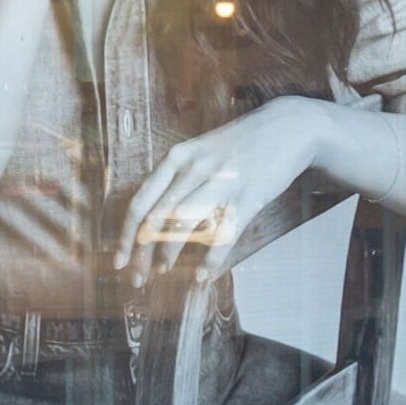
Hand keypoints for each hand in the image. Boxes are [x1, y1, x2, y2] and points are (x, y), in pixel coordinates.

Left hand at [116, 98, 330, 286]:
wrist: (288, 126)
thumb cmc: (240, 143)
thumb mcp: (200, 151)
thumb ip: (177, 177)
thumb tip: (151, 216)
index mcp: (178, 157)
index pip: (141, 202)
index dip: (126, 236)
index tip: (118, 260)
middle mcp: (195, 169)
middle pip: (157, 218)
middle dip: (142, 253)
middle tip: (136, 277)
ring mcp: (222, 182)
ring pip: (183, 224)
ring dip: (170, 254)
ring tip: (163, 272)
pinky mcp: (249, 197)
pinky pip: (223, 233)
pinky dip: (210, 259)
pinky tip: (202, 275)